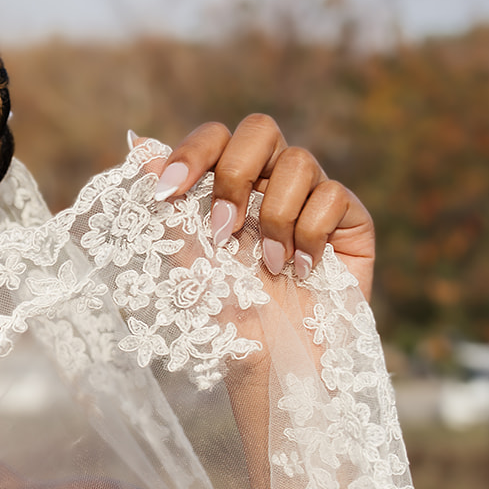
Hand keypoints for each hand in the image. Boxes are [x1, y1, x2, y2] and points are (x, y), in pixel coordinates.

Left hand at [144, 114, 374, 299]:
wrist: (277, 360)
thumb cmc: (229, 311)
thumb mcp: (188, 256)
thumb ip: (168, 200)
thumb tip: (137, 142)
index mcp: (231, 184)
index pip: (216, 137)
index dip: (191, 152)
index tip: (166, 192)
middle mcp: (272, 181)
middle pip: (260, 128)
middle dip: (235, 175)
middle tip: (223, 230)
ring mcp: (313, 196)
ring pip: (298, 161)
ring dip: (274, 217)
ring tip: (269, 265)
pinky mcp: (350, 218)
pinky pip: (333, 195)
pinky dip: (310, 234)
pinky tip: (303, 269)